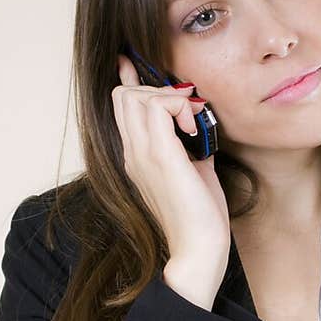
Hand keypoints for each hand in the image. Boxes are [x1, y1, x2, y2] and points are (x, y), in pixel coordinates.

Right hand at [113, 54, 230, 272]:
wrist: (197, 249)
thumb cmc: (199, 216)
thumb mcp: (193, 170)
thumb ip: (189, 145)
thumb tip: (199, 124)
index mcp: (136, 156)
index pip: (121, 105)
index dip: (133, 81)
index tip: (148, 71)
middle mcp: (132, 153)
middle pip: (123, 94)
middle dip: (157, 90)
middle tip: (187, 112)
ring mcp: (142, 155)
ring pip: (135, 96)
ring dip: (169, 97)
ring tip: (192, 123)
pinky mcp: (161, 157)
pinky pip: (158, 107)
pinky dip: (179, 107)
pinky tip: (195, 130)